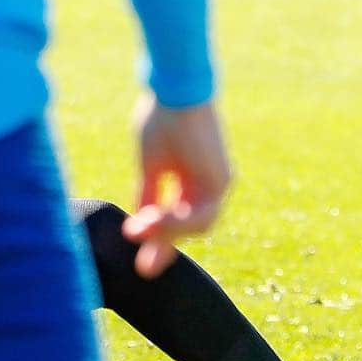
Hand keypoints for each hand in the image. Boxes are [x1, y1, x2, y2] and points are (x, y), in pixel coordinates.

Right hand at [122, 96, 231, 278]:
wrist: (174, 91)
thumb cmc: (160, 118)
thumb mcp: (150, 165)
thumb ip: (150, 196)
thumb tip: (139, 226)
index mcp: (191, 178)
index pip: (178, 219)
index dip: (159, 242)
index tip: (142, 268)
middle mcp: (209, 183)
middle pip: (191, 227)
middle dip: (165, 246)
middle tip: (143, 269)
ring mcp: (219, 182)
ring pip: (198, 225)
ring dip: (168, 233)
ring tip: (139, 230)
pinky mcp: (222, 179)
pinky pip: (202, 214)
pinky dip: (178, 222)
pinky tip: (154, 219)